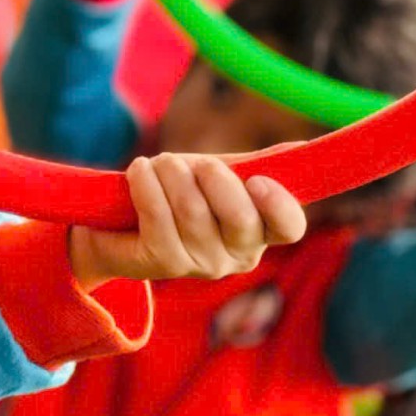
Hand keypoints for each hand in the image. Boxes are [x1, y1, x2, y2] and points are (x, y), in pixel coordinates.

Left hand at [69, 154, 305, 286]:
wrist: (117, 225)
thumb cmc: (180, 195)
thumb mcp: (220, 177)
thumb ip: (257, 165)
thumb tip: (298, 150)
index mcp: (261, 232)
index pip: (289, 227)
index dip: (278, 204)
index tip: (256, 179)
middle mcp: (236, 257)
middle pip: (240, 217)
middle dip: (214, 178)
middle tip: (195, 162)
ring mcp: (199, 265)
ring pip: (193, 210)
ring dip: (172, 174)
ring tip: (159, 163)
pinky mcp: (162, 264)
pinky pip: (158, 215)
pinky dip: (146, 184)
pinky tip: (139, 169)